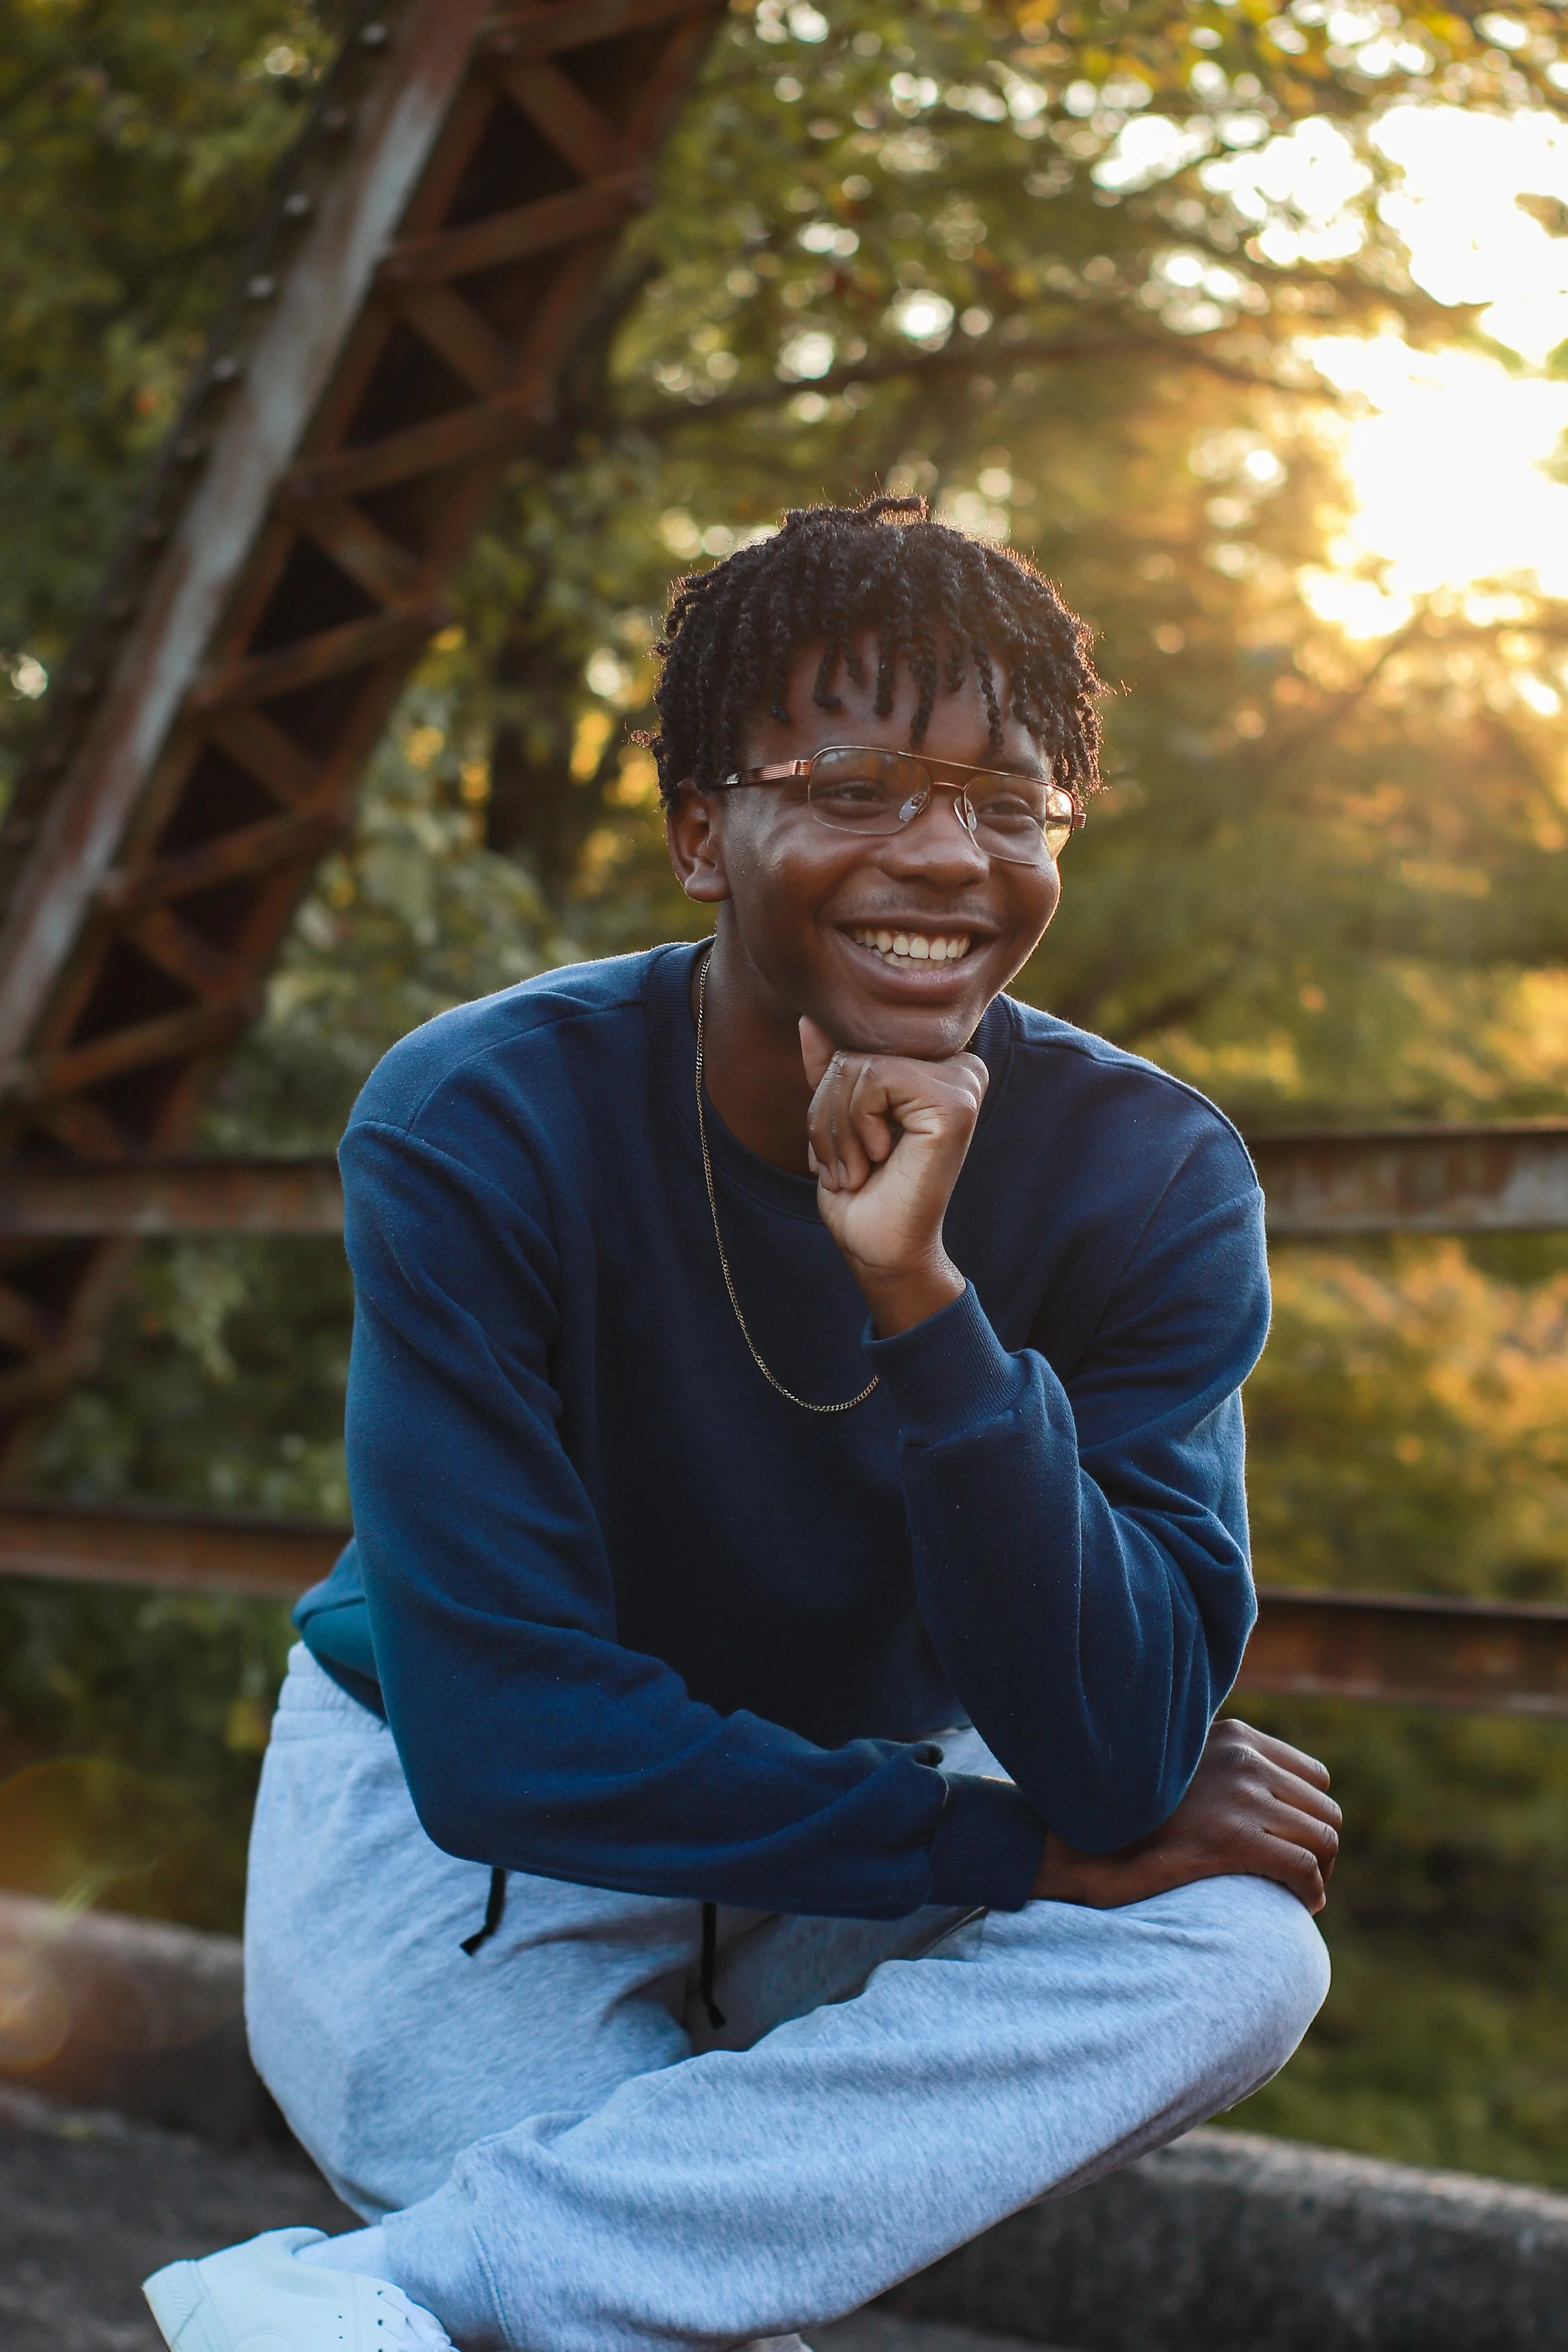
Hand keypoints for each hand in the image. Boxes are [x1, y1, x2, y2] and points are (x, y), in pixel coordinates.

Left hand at [799, 1017, 987, 1335]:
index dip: (830, 1090)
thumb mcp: (836, 1117)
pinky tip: (874, 1160)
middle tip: (842, 1163)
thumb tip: (811, 1014)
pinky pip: (873, 1078)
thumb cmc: (860, 1189)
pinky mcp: (955, 1102)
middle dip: (827, 1108)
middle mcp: (960, 1064)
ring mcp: (963, 1080)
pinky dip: (854, 1125)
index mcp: (938, 1065)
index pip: (858, 1039)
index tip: (839, 1144)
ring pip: (858, 1063)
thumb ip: (831, 1065)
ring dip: (835, 1125)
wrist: (879, 1249)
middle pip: (855, 1047)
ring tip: (853, 1168)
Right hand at [1031, 1718, 1340, 1914]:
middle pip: (1324, 1808)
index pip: (1314, 1775)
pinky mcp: (1230, 1838)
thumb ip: (1225, 1771)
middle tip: (1297, 1877)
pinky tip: (1297, 1904)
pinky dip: (1310, 1891)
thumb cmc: (1133, 1817)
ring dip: (1317, 1871)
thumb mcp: (1185, 1773)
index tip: (1292, 1844)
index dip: (1308, 1817)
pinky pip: (1303, 1867)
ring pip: (1323, 1838)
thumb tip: (1271, 1794)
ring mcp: (1238, 1795)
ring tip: (1298, 1892)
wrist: (1081, 1839)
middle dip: (1318, 1847)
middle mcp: (1242, 1757)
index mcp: (1234, 1735)